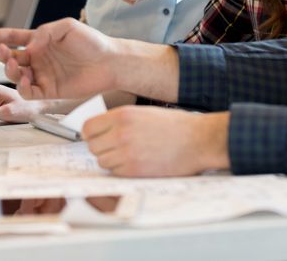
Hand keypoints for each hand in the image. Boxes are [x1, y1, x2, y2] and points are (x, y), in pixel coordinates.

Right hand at [0, 18, 117, 99]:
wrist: (111, 62)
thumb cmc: (93, 42)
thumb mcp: (67, 27)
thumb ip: (45, 32)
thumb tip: (28, 43)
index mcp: (41, 41)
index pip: (14, 37)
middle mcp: (39, 58)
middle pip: (12, 58)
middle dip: (2, 55)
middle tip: (2, 51)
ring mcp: (43, 75)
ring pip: (17, 75)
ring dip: (11, 70)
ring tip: (15, 64)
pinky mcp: (49, 90)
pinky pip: (29, 91)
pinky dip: (23, 86)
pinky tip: (27, 78)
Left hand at [83, 107, 229, 176]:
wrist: (198, 140)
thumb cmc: (176, 126)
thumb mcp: (144, 112)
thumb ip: (121, 120)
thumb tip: (102, 131)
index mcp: (123, 115)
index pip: (88, 128)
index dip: (92, 134)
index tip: (97, 137)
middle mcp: (121, 133)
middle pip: (93, 147)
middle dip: (103, 148)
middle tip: (116, 147)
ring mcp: (127, 153)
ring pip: (103, 162)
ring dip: (113, 161)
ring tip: (130, 155)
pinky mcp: (134, 171)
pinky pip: (116, 173)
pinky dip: (123, 171)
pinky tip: (138, 163)